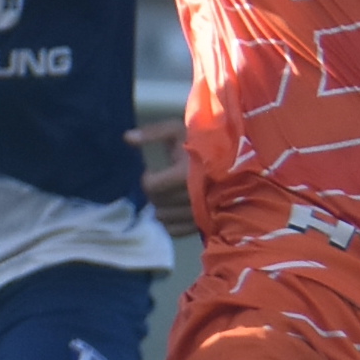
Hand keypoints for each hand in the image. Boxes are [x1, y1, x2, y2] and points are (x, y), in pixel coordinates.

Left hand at [128, 119, 195, 237]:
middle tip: (159, 184)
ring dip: (161, 207)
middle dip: (154, 193)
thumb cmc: (200, 141)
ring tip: (166, 196)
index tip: (151, 172)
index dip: (147, 179)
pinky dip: (170, 222)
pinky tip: (172, 210)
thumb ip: (152, 133)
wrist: (232, 156)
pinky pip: (177, 230)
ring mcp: (198, 210)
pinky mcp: (203, 221)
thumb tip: (127, 137)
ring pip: (165, 217)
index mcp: (183, 173)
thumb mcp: (177, 130)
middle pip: (158, 202)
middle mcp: (191, 195)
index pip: (151, 186)